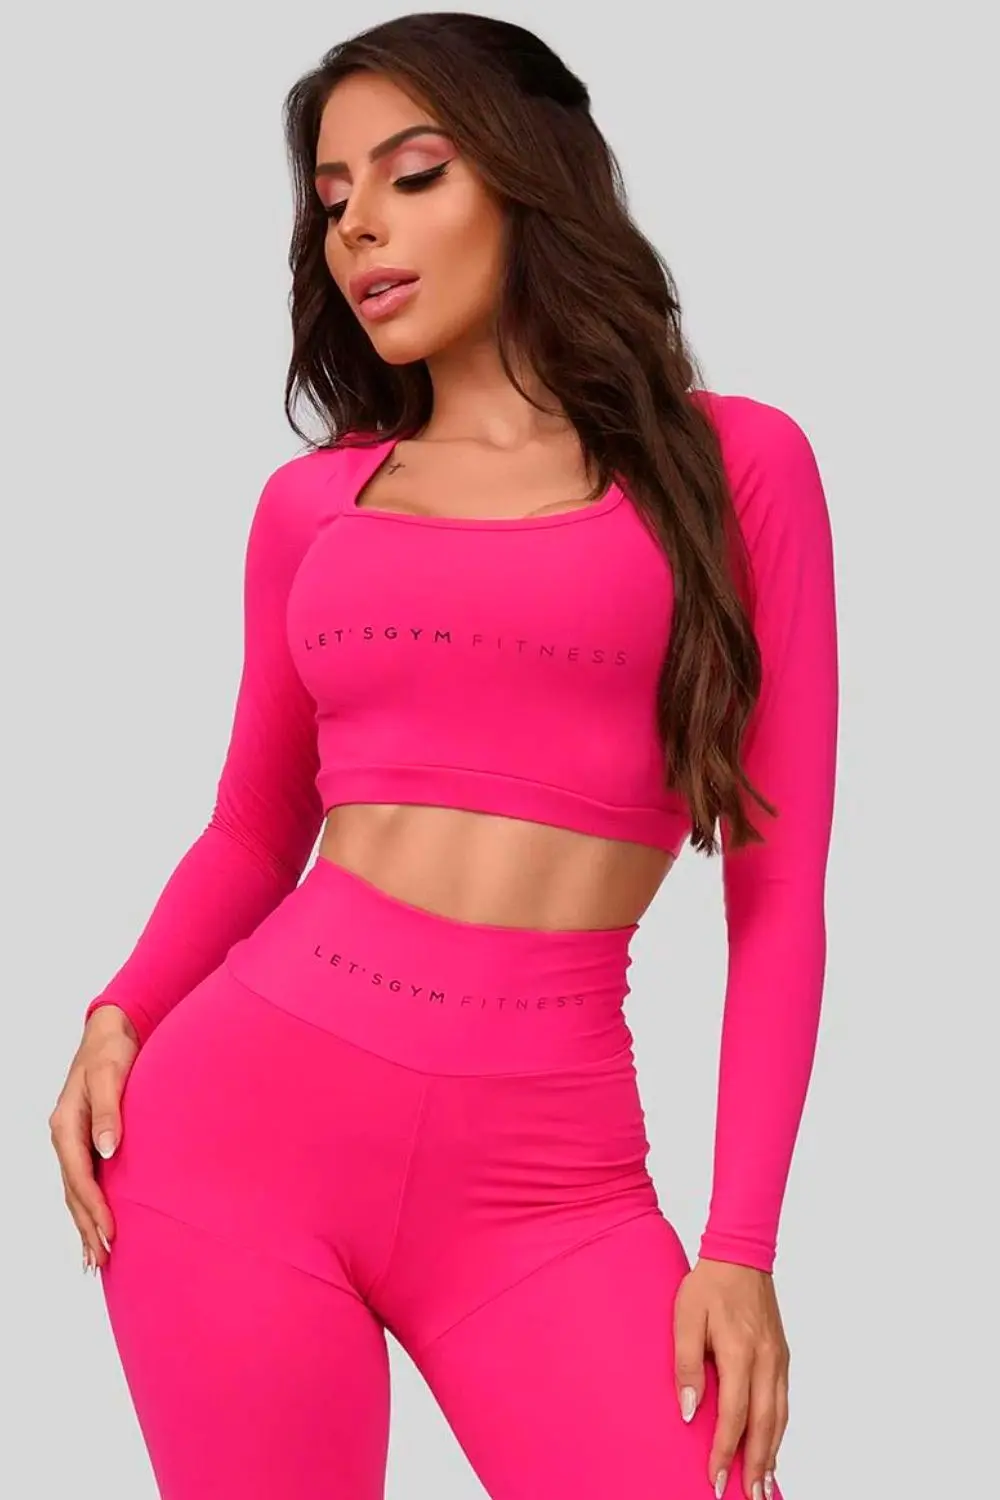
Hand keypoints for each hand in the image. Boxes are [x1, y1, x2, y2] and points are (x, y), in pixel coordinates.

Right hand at [49, 1006, 138, 1274]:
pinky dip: (88, 1206)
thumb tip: (107, 1150)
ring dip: (85, 1224)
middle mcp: (65, 1136)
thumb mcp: (109, 1074)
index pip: (78, 1177)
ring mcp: (73, 1139)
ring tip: (96, 1258)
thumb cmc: (111, 1049)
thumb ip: (107, 1111)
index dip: (93, 1207)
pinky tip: (96, 1225)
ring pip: (76, 1191)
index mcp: (65, 1124)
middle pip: (73, 1192)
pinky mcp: (87, 1138)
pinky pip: (84, 1180)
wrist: (112, 1029)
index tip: (110, 1233)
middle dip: (86, 1227)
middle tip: (101, 1262)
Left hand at [673, 1256, 789, 1498]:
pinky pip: (784, 1401)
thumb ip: (687, 1363)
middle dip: (755, 1464)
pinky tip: (772, 1445)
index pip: (734, 1414)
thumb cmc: (708, 1285)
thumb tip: (687, 1410)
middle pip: (764, 1424)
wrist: (740, 1254)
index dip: (725, 1450)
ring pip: (780, 1416)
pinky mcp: (782, 1355)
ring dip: (772, 1453)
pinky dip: (779, 1429)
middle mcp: (766, 1360)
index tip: (715, 1478)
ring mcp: (778, 1358)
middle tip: (749, 1497)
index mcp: (740, 1351)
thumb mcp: (685, 1317)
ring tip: (764, 1484)